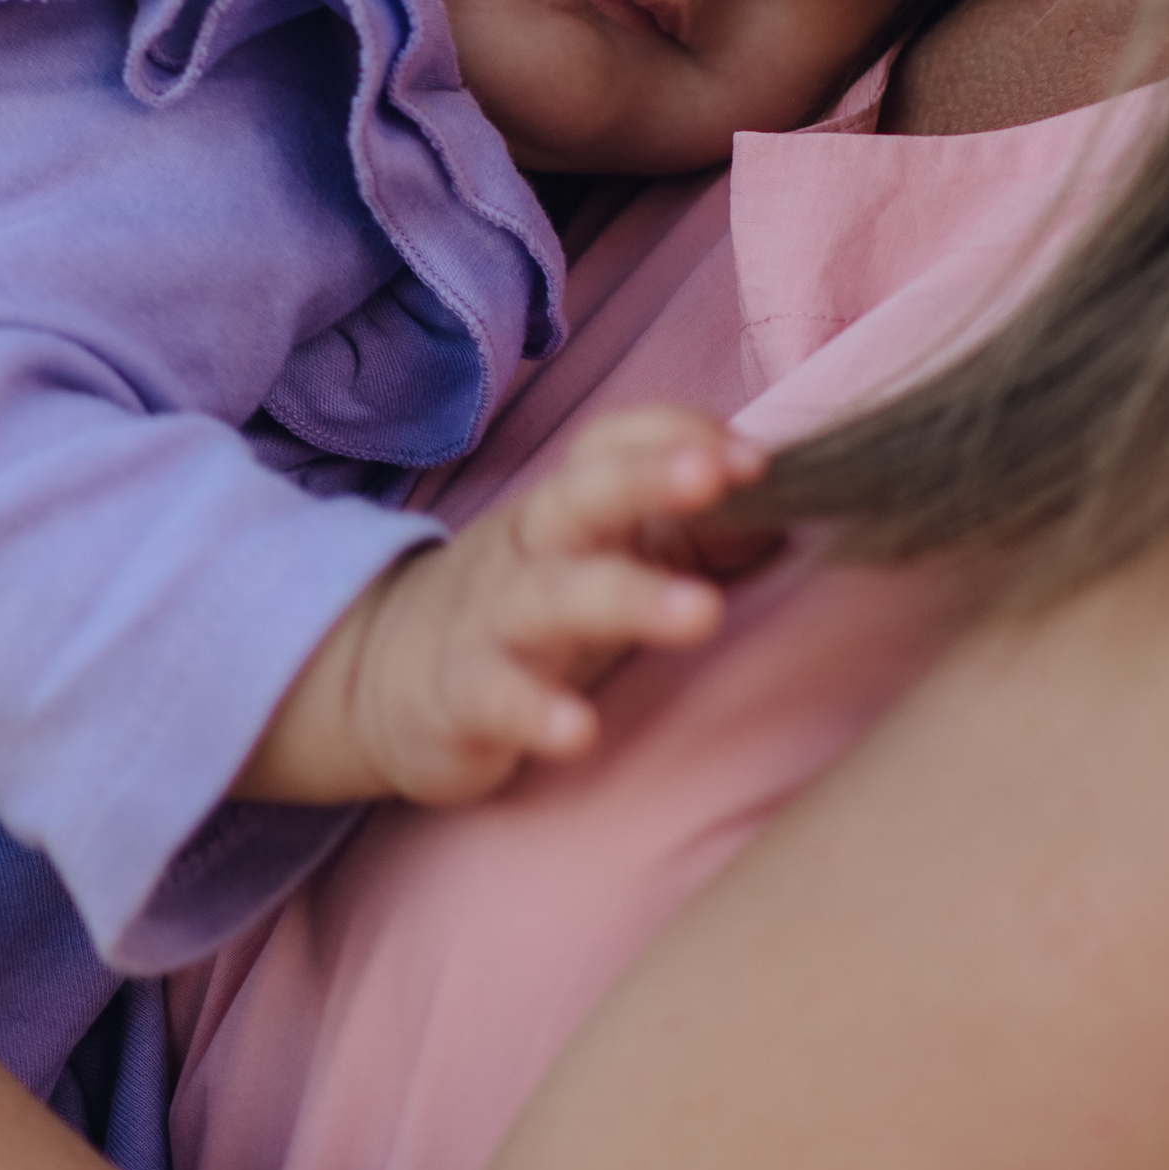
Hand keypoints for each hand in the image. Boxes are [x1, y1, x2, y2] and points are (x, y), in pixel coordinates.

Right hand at [242, 406, 779, 803]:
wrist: (380, 677)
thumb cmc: (528, 611)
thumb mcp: (604, 564)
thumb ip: (695, 540)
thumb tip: (788, 521)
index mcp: (567, 509)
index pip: (613, 445)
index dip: (680, 437)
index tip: (756, 457)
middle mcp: (529, 550)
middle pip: (583, 497)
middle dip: (649, 479)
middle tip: (717, 476)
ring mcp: (492, 621)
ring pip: (553, 596)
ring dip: (629, 598)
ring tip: (702, 615)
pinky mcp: (462, 697)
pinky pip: (497, 698)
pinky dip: (535, 713)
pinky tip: (578, 732)